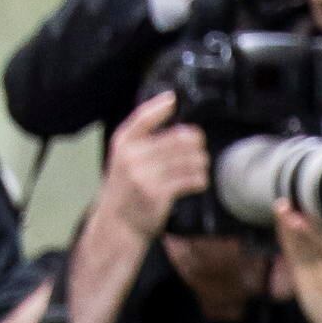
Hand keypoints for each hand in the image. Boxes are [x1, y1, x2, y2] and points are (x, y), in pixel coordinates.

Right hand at [101, 88, 209, 245]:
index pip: (143, 117)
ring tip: (202, 164)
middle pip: (176, 138)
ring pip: (187, 159)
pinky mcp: (158, 194)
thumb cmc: (127, 188)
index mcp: (123, 142)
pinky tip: (200, 181)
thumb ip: (141, 138)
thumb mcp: (124, 157)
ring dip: (201, 161)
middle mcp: (133, 156)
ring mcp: (145, 175)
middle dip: (195, 141)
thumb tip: (167, 108)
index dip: (160, 106)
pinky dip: (200, 179)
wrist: (119, 223)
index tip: (174, 99)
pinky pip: (190, 180)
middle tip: (201, 146)